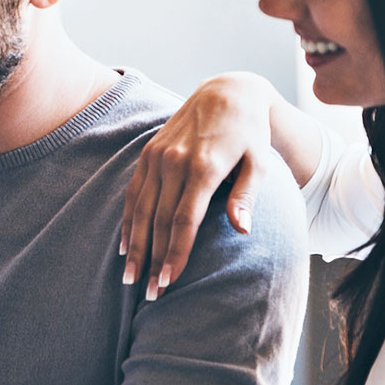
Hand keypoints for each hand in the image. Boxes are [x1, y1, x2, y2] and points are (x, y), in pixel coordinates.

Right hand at [120, 72, 275, 299]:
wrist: (226, 92)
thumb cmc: (250, 133)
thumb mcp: (259, 161)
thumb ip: (246, 196)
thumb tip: (242, 230)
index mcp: (203, 166)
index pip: (183, 220)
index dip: (175, 253)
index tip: (170, 282)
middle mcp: (174, 162)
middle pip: (158, 221)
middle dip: (153, 259)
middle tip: (150, 293)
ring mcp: (156, 157)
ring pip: (140, 210)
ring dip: (135, 247)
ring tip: (131, 277)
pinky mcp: (147, 155)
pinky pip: (132, 194)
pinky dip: (127, 222)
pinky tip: (124, 247)